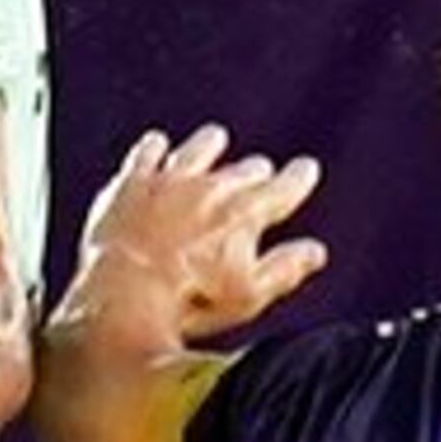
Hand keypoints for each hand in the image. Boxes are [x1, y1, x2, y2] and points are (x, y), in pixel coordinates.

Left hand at [70, 125, 326, 360]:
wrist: (125, 297)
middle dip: (254, 172)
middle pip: (244, 170)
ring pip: (197, 150)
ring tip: (215, 138)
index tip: (306, 170)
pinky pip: (146, 154)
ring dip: (208, 145)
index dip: (298, 178)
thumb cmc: (190, 303)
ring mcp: (169, 181)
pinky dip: (154, 149)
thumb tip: (315, 252)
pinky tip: (156, 144)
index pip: (285, 187)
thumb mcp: (249, 296)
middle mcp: (212, 187)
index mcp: (247, 213)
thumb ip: (284, 269)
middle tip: (259, 172)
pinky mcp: (131, 184)